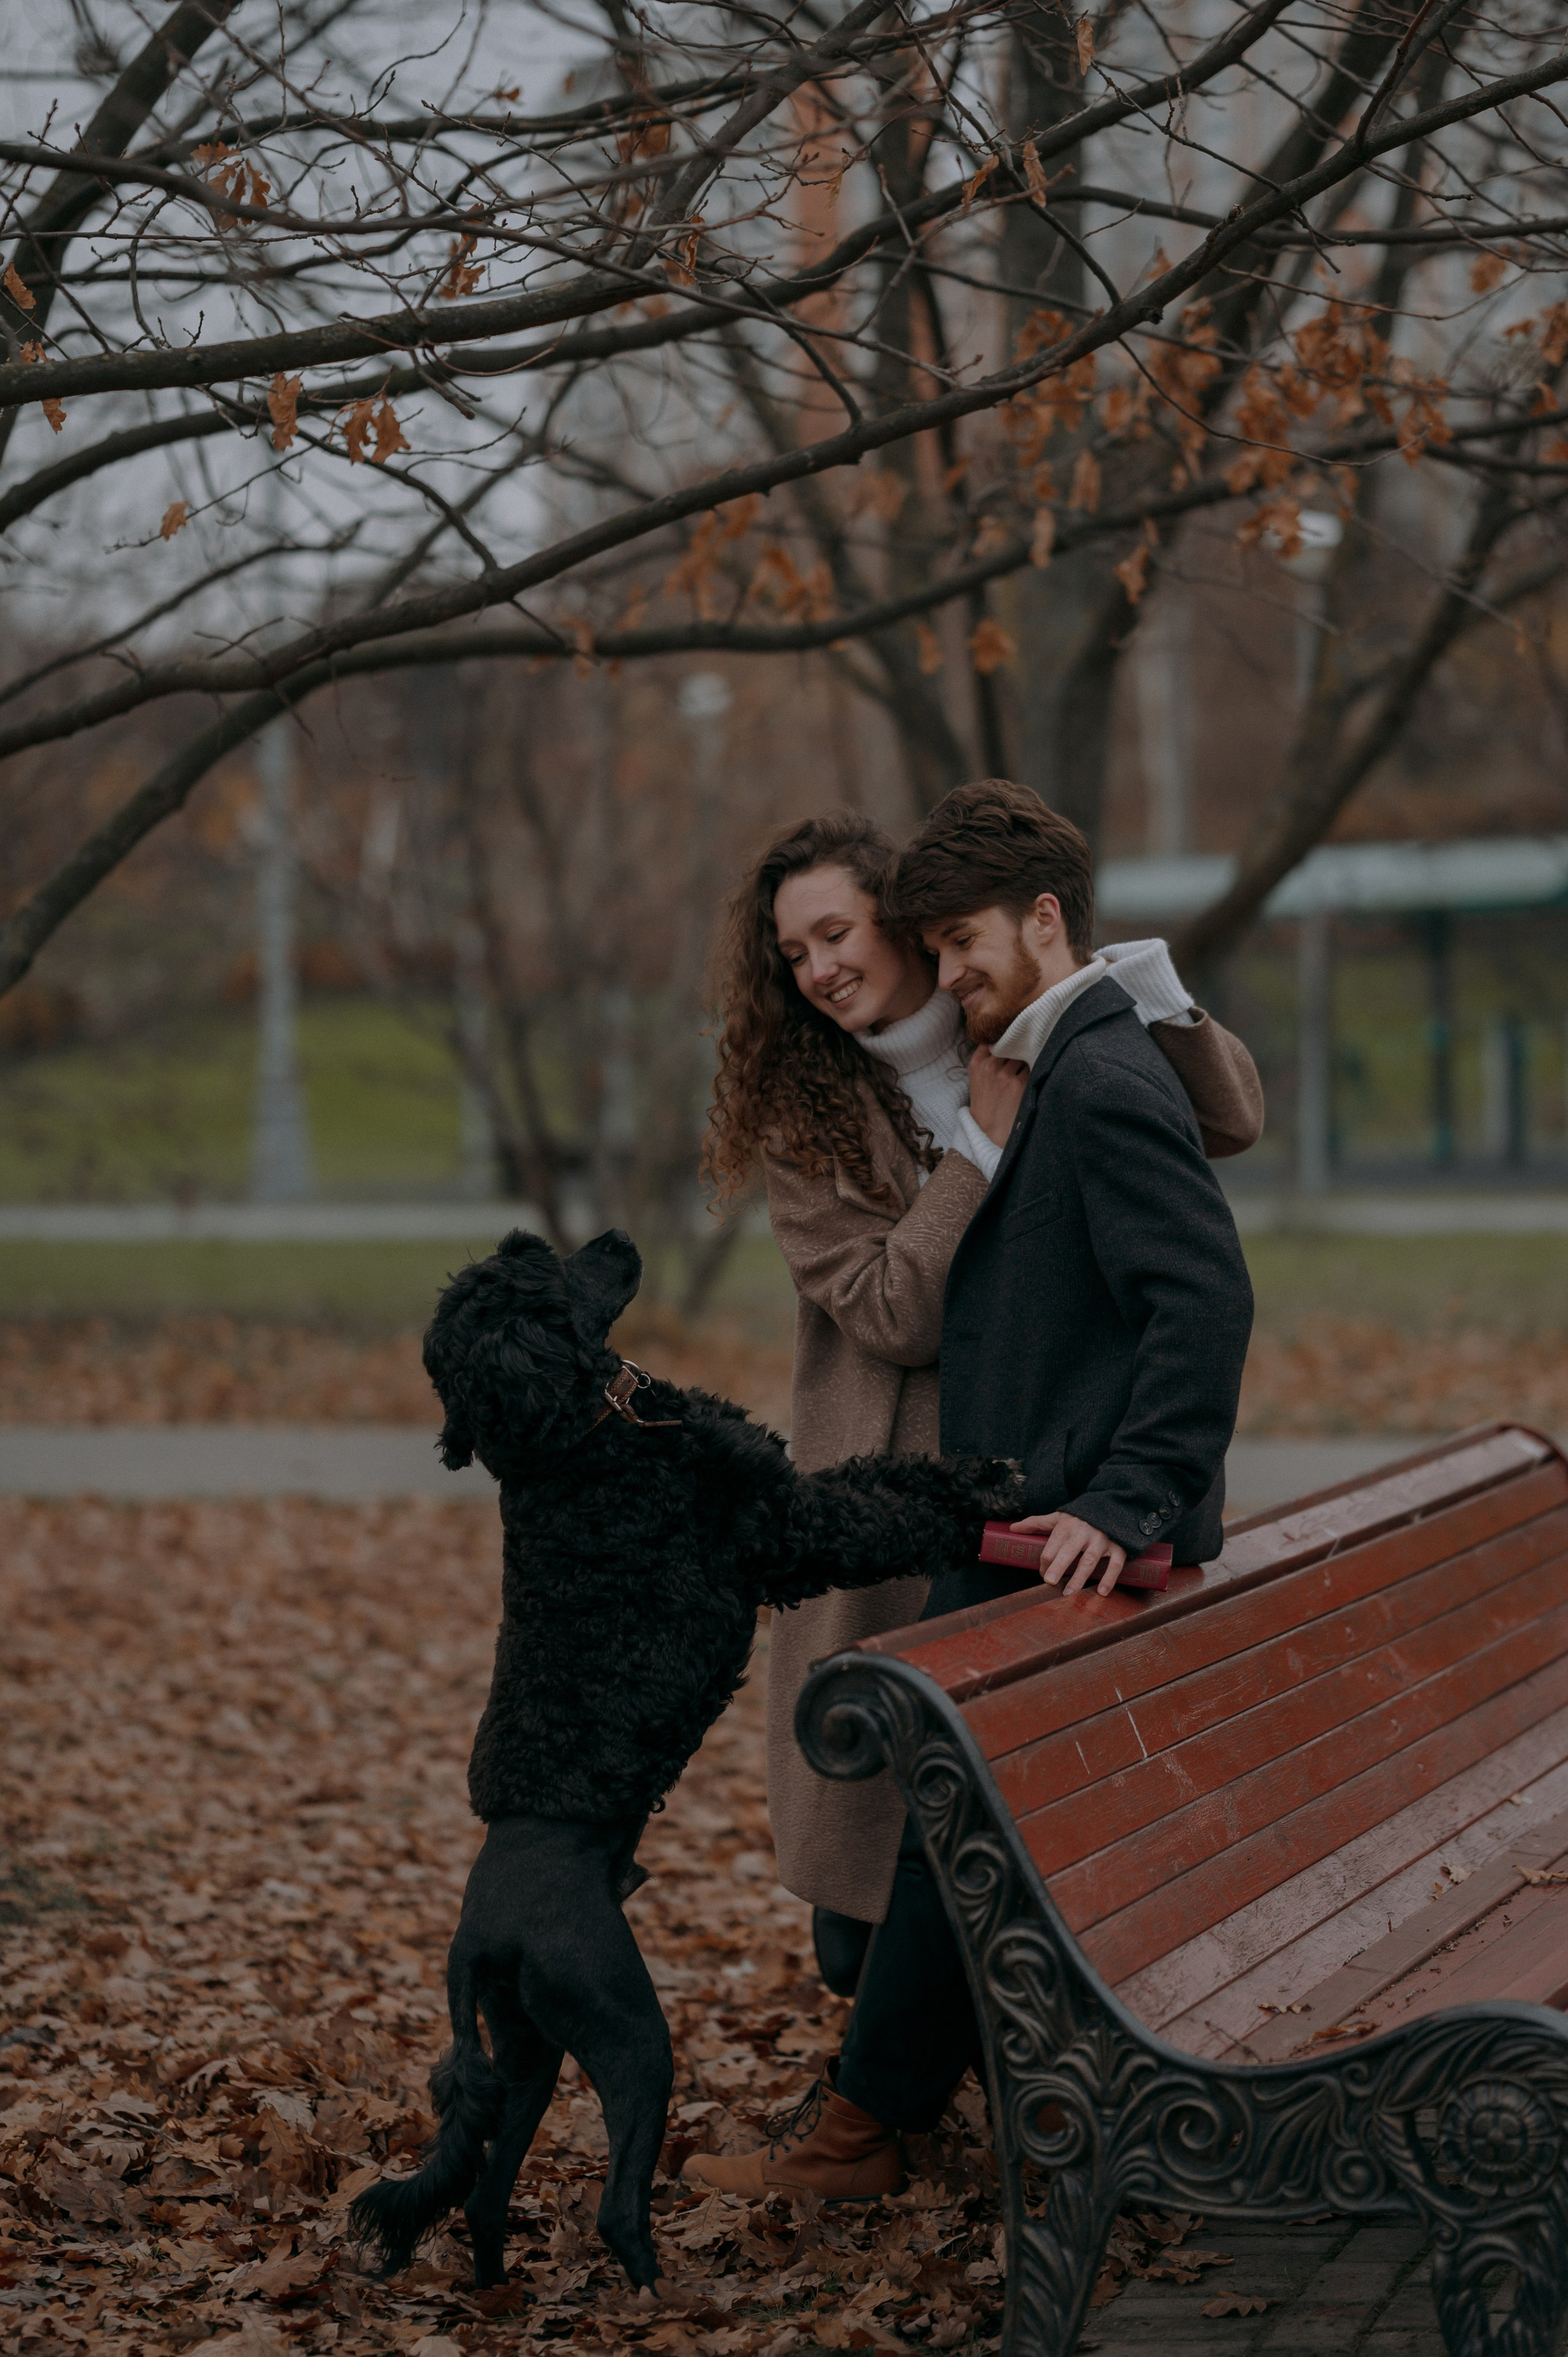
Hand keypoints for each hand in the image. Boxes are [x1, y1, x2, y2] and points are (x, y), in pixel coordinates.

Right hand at [967, 1045, 1028, 1146]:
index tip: (1010, 1038)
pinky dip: (1034, 1069)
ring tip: (1028, 1064)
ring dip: (1026, 1058)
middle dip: (1018, 1046)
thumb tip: (1006, 1040)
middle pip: (1010, 1044)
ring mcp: (1005, 1075)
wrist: (988, 1128)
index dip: (1003, 1037)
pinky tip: (1032, 1075)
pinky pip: (1032, 1067)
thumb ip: (986, 1059)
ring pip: (1022, 1055)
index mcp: (977, 1063)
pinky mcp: (1020, 1084)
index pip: (992, 1039)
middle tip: (1024, 1049)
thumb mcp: (977, 1078)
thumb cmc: (984, 1102)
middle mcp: (990, 1066)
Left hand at [1010, 1512, 1126, 1597]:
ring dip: (1080, 1577)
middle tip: (1049, 1582)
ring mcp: (1102, 1540)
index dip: (1045, 1561)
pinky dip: (1109, 1578)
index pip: (1052, 1545)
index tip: (1042, 1575)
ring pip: (1090, 1560)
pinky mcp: (1118, 1547)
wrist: (1112, 1507)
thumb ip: (1037, 1523)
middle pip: (1069, 1551)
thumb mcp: (1059, 1517)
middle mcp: (1084, 1532)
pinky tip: (1101, 1592)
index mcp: (1067, 1526)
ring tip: (1069, 1594)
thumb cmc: (1080, 1517)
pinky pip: (1115, 1564)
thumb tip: (1013, 1528)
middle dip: (1059, 1566)